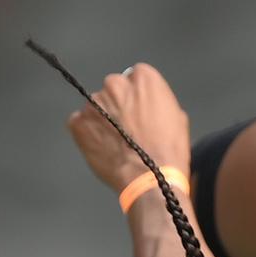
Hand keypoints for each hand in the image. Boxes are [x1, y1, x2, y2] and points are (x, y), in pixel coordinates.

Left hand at [64, 63, 193, 194]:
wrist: (151, 179)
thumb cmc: (168, 151)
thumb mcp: (177, 117)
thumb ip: (157, 101)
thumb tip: (146, 103)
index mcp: (143, 78)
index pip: (135, 77)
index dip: (138, 97)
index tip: (139, 111)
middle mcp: (115, 83)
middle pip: (113, 88)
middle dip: (118, 105)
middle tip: (127, 128)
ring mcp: (94, 103)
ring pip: (96, 106)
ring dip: (103, 119)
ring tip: (116, 144)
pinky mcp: (78, 123)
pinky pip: (80, 123)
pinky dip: (88, 133)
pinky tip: (103, 148)